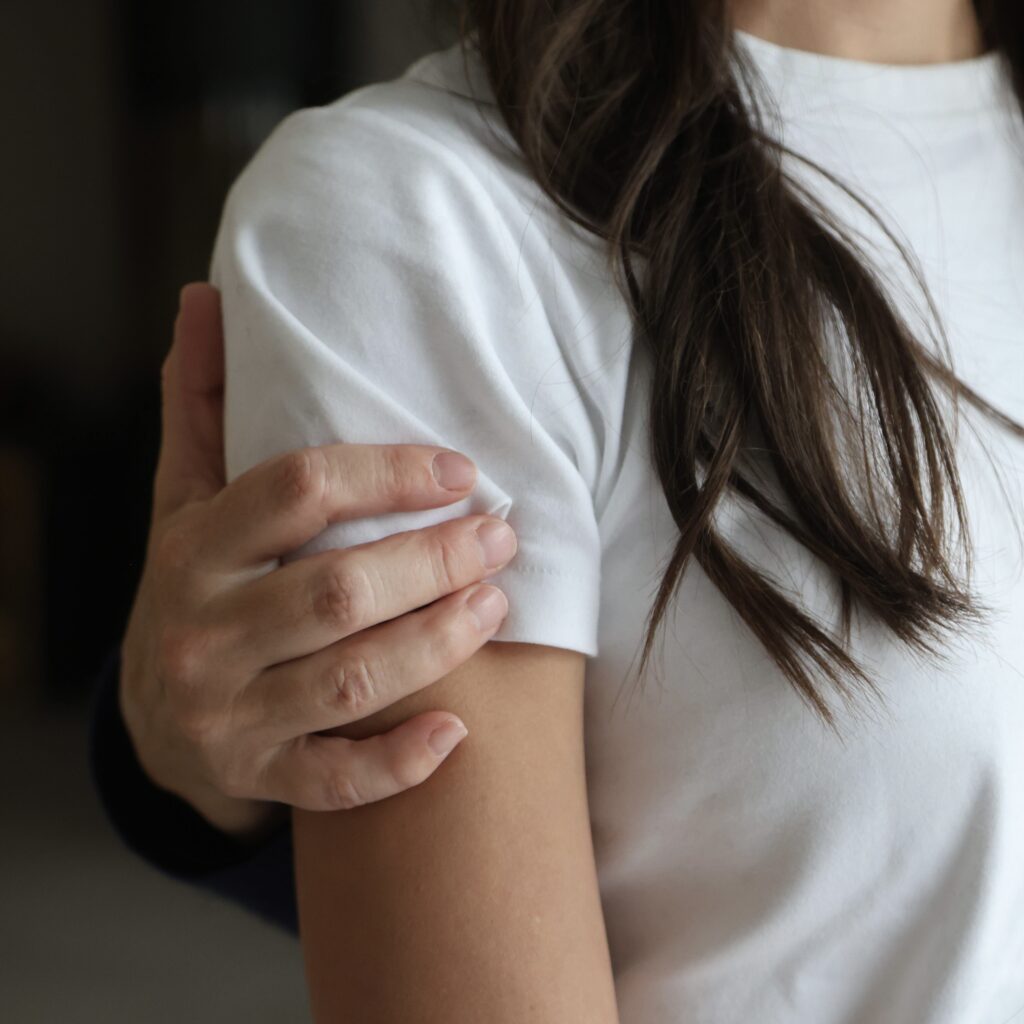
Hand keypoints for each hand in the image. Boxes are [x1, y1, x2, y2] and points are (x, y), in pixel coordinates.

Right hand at [118, 283, 514, 841]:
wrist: (155, 718)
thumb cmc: (195, 585)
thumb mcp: (186, 496)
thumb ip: (204, 405)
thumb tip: (205, 298)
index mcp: (192, 548)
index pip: (299, 491)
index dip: (390, 474)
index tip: (462, 472)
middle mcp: (202, 633)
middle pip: (338, 591)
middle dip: (434, 562)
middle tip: (502, 537)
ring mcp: (228, 713)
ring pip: (352, 681)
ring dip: (438, 643)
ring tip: (498, 604)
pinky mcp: (257, 776)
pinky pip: (335, 780)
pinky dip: (399, 763)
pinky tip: (459, 731)